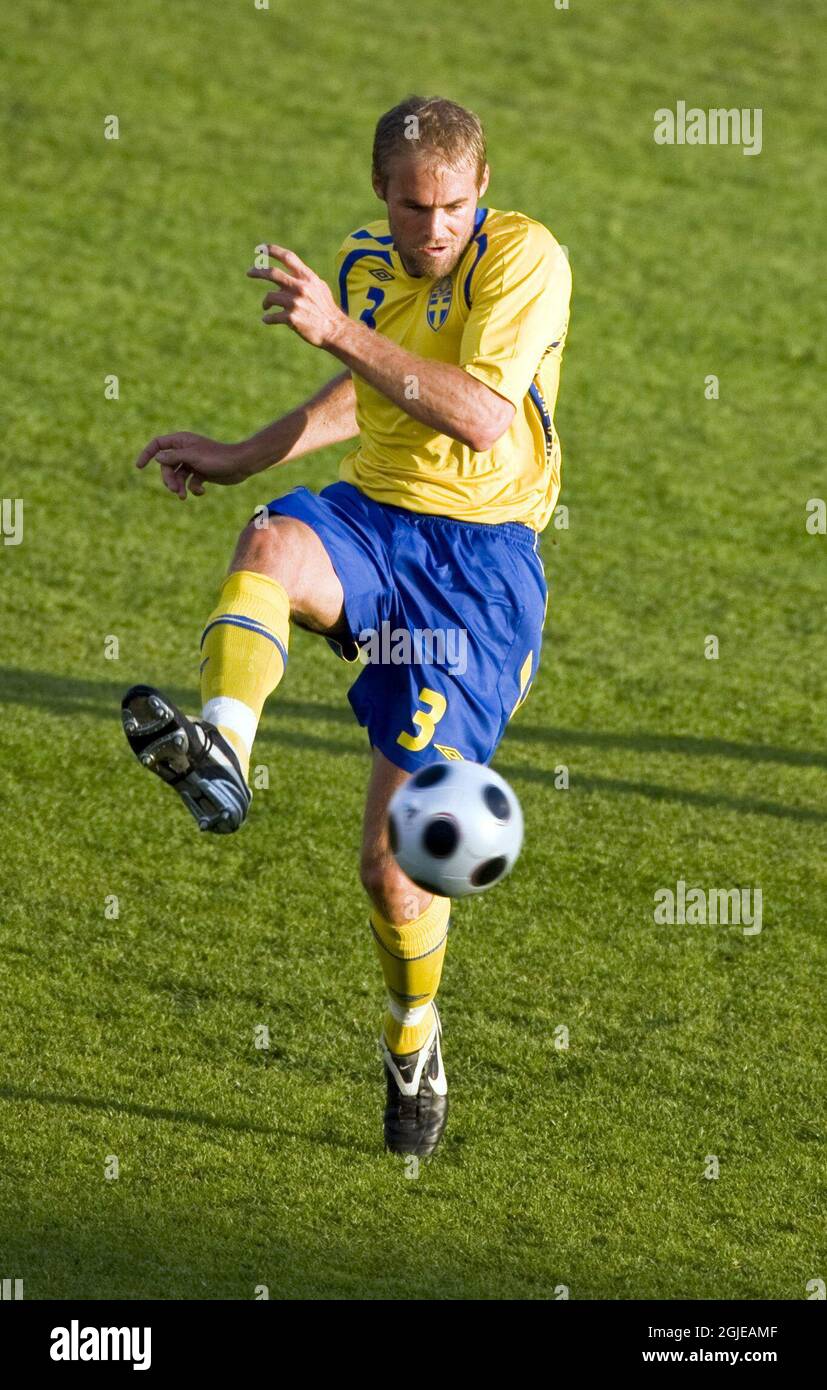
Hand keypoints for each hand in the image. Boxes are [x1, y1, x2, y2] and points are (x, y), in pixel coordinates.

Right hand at [135, 432, 250, 499]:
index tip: (139, 466)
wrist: (240, 465)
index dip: (147, 454)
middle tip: (174, 490)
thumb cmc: (218, 458)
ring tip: (184, 496)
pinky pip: (190, 483)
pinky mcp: (201, 474)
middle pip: (166, 465)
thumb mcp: (193, 457)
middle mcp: (185, 451)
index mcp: (182, 441)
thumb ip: (174, 457)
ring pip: (177, 476)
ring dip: (178, 487)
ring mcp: (193, 463)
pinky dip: (194, 489)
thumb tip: (157, 458)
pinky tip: (202, 491)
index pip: (158, 444)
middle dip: (168, 479)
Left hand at [247, 244, 346, 348]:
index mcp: (308, 277)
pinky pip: (272, 317)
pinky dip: (268, 318)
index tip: (260, 249)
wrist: (334, 330)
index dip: (272, 250)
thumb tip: (291, 271)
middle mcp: (300, 287)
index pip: (288, 257)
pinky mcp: (291, 319)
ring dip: (265, 302)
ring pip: (269, 297)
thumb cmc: (326, 309)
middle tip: (249, 272)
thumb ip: (305, 278)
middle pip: (272, 273)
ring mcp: (295, 303)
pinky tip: (267, 319)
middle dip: (258, 271)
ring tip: (266, 307)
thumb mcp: (320, 287)